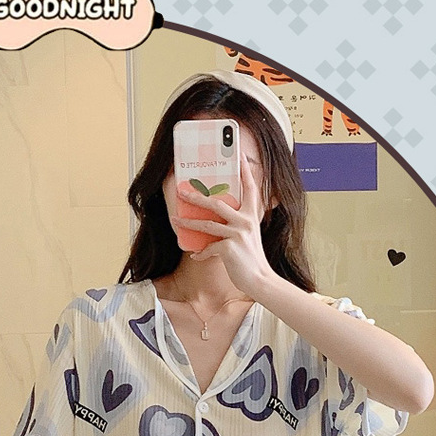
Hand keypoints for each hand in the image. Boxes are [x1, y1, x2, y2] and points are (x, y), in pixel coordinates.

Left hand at [179, 153, 271, 294]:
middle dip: (197, 197)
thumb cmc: (251, 258)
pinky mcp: (229, 248)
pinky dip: (201, 252)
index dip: (245, 172)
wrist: (259, 279)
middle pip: (217, 203)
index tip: (239, 156)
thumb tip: (215, 218)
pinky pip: (208, 247)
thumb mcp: (248, 235)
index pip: (250, 188)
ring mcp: (238, 234)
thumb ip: (237, 223)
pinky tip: (196, 255)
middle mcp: (246, 221)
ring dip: (188, 223)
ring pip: (207, 224)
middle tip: (182, 191)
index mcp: (251, 215)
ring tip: (176, 220)